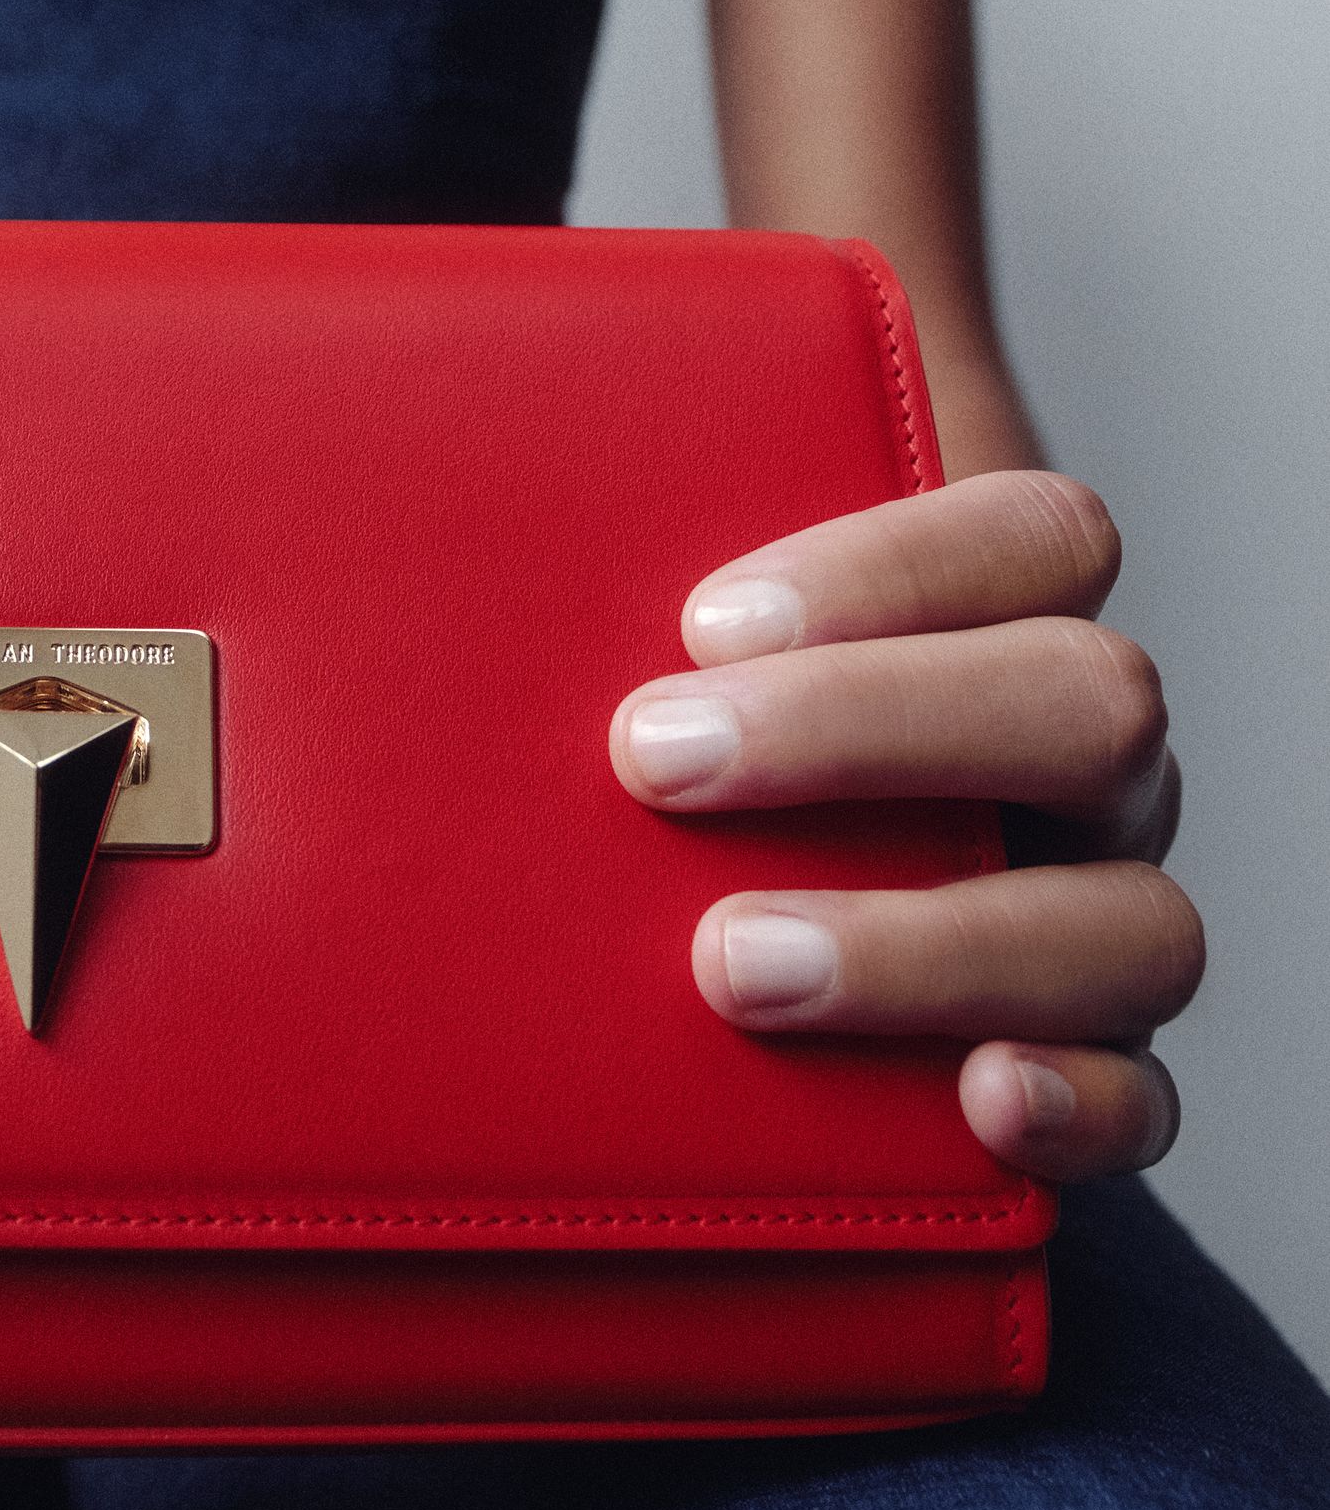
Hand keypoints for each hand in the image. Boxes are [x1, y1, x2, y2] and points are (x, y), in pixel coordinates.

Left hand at [609, 471, 1197, 1182]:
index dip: (891, 568)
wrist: (767, 735)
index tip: (696, 616)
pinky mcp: (1078, 1040)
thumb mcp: (661, 533)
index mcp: (1014, 591)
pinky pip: (1144, 1090)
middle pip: (1090, 708)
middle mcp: (1087, 737)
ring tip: (735, 961)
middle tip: (658, 763)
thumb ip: (591, 478)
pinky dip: (1077, 1103)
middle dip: (875, 737)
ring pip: (1132, 919)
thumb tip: (364, 405)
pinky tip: (967, 1104)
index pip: (1035, 533)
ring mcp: (1101, 889)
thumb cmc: (690, 640)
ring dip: (937, 943)